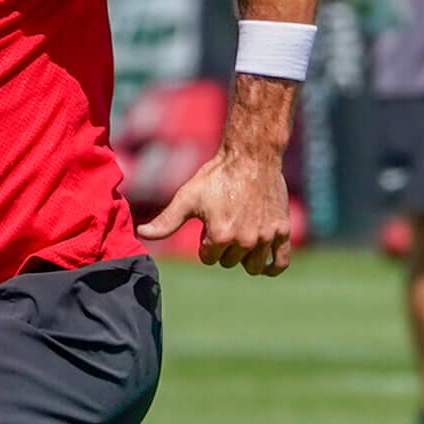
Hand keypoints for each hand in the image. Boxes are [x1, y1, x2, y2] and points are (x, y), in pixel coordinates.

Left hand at [138, 150, 291, 274]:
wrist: (252, 156)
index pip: (208, 259)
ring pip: (252, 266)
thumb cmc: (216, 176)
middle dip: (225, 248)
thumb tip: (141, 234)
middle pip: (229, 262)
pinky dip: (272, 268)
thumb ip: (166, 221)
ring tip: (242, 237)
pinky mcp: (281, 231)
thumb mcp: (187, 198)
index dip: (205, 242)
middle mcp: (244, 240)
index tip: (209, 223)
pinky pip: (280, 263)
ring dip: (245, 257)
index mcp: (220, 236)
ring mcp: (266, 237)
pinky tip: (264, 265)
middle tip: (226, 222)